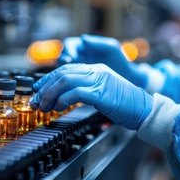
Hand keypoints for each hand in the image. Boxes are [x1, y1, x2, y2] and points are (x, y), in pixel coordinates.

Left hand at [31, 64, 152, 129]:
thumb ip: (85, 91)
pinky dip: (62, 100)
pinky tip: (57, 108)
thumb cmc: (124, 105)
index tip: (38, 89)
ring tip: (43, 107)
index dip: (49, 79)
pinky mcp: (101, 92)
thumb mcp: (102, 94)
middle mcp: (96, 71)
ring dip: (50, 95)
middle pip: (62, 74)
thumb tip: (63, 99)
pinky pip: (75, 93)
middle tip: (35, 101)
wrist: (143, 109)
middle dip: (45, 88)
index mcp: (96, 69)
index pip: (66, 69)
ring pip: (65, 81)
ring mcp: (99, 80)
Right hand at [58, 34, 147, 87]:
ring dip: (59, 75)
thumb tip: (83, 38)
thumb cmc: (121, 61)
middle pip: (62, 57)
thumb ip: (98, 43)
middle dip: (60, 63)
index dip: (67, 50)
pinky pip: (67, 81)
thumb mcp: (111, 49)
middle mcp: (78, 56)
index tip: (69, 58)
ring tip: (62, 81)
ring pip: (62, 70)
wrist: (128, 79)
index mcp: (84, 46)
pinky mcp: (78, 80)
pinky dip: (64, 84)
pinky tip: (65, 89)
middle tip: (62, 71)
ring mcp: (77, 68)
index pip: (69, 44)